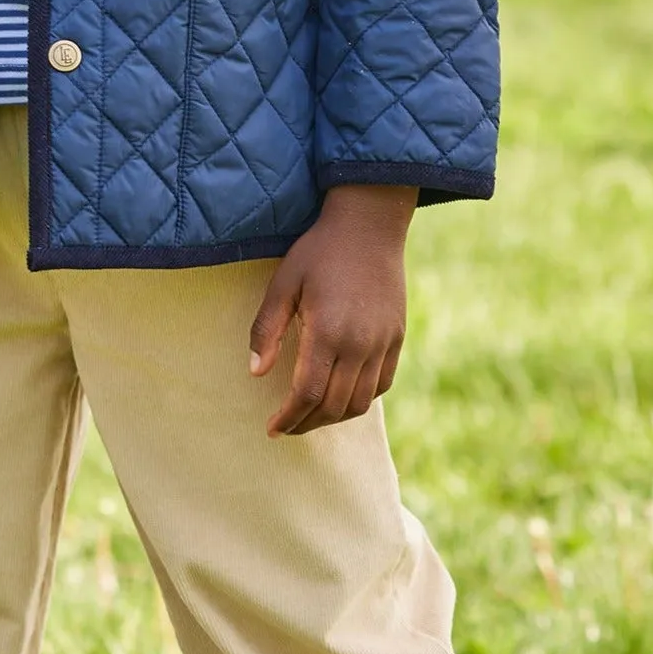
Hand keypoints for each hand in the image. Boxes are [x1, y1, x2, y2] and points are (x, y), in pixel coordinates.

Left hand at [249, 184, 416, 436]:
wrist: (369, 225)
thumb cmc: (319, 251)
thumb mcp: (283, 283)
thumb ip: (268, 330)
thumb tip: (256, 372)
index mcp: (328, 331)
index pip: (308, 394)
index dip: (289, 417)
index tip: (273, 428)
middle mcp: (359, 343)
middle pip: (334, 406)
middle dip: (307, 423)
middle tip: (287, 426)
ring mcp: (383, 342)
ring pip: (360, 402)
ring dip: (334, 417)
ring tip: (311, 416)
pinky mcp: (396, 338)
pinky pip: (381, 384)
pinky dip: (360, 399)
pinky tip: (341, 397)